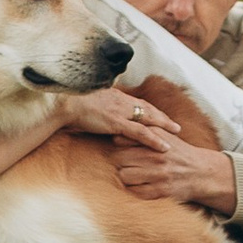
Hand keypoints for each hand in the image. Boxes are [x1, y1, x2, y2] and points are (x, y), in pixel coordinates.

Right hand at [55, 88, 185, 148]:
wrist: (65, 103)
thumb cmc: (72, 104)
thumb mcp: (88, 103)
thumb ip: (97, 108)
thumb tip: (97, 113)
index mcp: (115, 96)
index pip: (138, 103)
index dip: (150, 110)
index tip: (160, 115)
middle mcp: (121, 101)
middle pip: (148, 108)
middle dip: (162, 117)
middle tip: (175, 125)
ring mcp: (121, 112)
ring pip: (149, 119)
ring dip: (164, 125)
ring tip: (176, 132)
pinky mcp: (118, 123)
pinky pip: (140, 133)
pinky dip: (154, 139)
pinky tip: (164, 146)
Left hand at [107, 127, 237, 214]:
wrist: (202, 172)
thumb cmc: (179, 153)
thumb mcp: (164, 136)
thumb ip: (143, 133)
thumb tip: (116, 136)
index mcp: (155, 138)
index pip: (122, 140)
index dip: (119, 147)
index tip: (123, 150)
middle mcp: (156, 155)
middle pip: (119, 159)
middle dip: (120, 162)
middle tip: (128, 165)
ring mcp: (158, 174)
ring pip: (124, 176)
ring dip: (126, 177)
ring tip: (134, 175)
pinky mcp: (161, 191)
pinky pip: (135, 192)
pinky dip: (134, 190)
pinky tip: (142, 186)